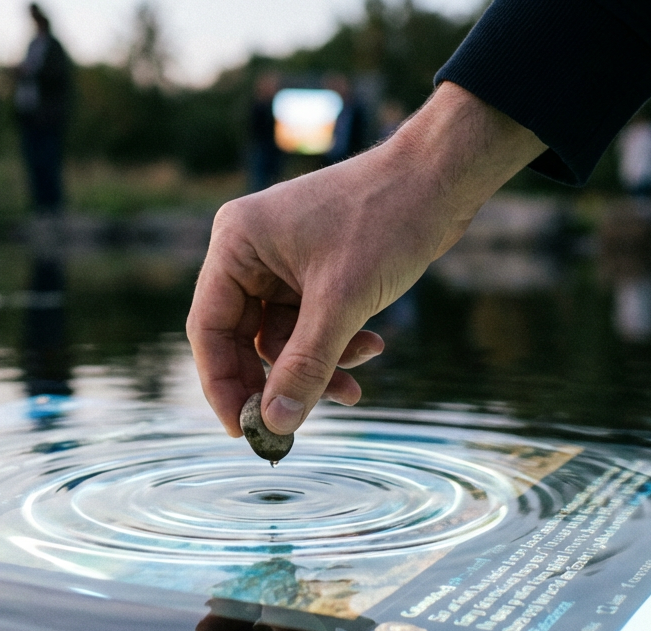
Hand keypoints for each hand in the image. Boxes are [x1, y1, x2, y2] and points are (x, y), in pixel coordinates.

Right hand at [187, 83, 545, 436]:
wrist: (441, 179)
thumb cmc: (386, 220)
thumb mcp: (342, 302)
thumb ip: (305, 365)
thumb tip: (274, 423)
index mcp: (236, 244)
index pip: (209, 328)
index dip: (222, 384)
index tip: (242, 431)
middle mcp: (251, 252)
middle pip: (243, 338)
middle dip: (277, 379)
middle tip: (294, 424)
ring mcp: (283, 262)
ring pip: (283, 339)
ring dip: (317, 366)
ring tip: (354, 386)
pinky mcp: (316, 271)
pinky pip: (311, 325)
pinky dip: (337, 345)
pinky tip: (371, 348)